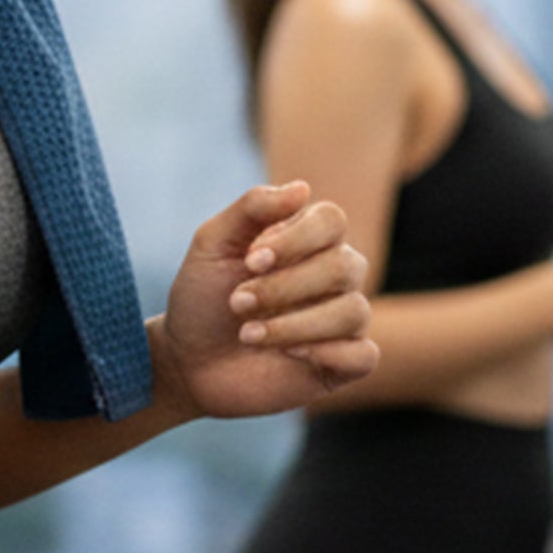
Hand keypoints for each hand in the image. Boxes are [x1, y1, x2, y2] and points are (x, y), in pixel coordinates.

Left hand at [161, 179, 377, 416]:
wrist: (188, 361)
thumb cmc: (203, 297)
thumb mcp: (213, 244)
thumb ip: (253, 207)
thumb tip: (302, 188)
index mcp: (308, 241)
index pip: (331, 221)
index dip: (296, 239)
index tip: (251, 261)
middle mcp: (334, 277)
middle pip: (345, 266)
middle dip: (285, 286)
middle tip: (237, 302)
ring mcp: (340, 321)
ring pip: (354, 311)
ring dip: (295, 325)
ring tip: (247, 335)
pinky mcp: (341, 364)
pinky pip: (364, 355)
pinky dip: (330, 354)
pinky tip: (290, 355)